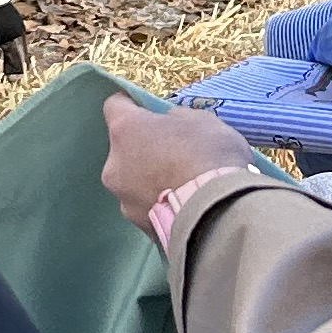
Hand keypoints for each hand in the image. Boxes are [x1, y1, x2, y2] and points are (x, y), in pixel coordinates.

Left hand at [100, 93, 251, 230]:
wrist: (218, 214)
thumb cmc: (209, 157)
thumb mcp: (202, 121)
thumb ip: (178, 118)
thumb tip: (169, 122)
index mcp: (125, 130)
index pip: (114, 106)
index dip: (132, 105)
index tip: (148, 110)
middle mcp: (113, 165)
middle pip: (124, 149)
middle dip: (144, 149)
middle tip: (175, 154)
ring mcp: (123, 200)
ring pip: (133, 182)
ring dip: (151, 181)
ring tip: (183, 187)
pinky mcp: (138, 226)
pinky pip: (148, 208)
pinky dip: (161, 205)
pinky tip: (185, 207)